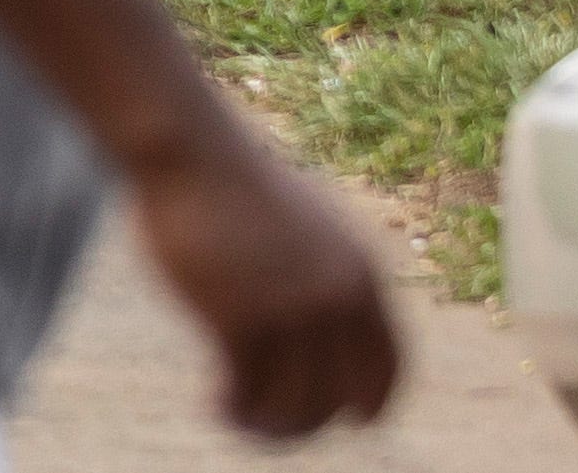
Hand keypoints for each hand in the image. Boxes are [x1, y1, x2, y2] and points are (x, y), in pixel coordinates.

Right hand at [124, 124, 398, 438]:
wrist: (189, 152)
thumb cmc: (235, 186)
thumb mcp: (304, 228)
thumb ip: (325, 274)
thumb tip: (324, 332)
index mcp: (362, 276)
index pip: (388, 370)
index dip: (369, 405)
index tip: (347, 423)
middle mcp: (338, 299)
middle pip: (339, 400)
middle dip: (305, 424)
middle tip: (267, 424)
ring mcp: (291, 309)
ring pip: (294, 407)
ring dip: (264, 425)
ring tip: (232, 415)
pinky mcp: (240, 318)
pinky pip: (246, 392)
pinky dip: (231, 408)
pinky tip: (212, 402)